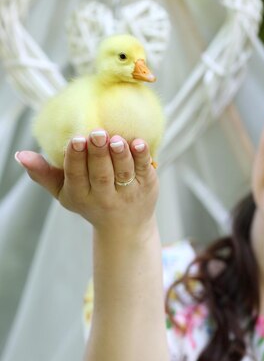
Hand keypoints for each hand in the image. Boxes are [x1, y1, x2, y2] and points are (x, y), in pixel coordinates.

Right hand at [15, 131, 158, 234]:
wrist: (125, 227)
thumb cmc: (90, 201)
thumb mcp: (64, 192)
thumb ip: (43, 174)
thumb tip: (20, 155)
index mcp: (80, 195)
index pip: (76, 176)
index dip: (76, 158)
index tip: (76, 140)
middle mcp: (104, 197)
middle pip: (100, 175)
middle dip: (98, 154)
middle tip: (96, 133)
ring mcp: (127, 194)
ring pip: (123, 173)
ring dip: (120, 156)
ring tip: (116, 139)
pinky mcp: (147, 188)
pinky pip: (144, 171)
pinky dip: (142, 158)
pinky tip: (139, 143)